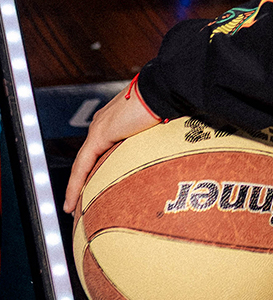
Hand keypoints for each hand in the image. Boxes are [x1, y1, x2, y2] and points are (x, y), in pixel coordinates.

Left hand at [65, 86, 158, 214]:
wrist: (165, 89)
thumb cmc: (170, 102)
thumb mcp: (161, 128)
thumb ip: (158, 141)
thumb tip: (173, 156)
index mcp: (115, 122)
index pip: (98, 152)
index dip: (95, 171)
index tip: (96, 187)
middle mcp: (103, 124)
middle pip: (87, 160)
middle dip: (82, 183)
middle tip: (80, 205)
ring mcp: (100, 128)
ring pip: (81, 166)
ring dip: (76, 189)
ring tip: (73, 210)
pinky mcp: (100, 134)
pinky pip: (82, 166)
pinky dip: (75, 186)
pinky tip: (72, 204)